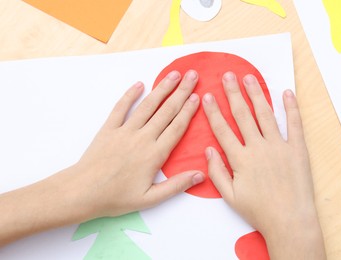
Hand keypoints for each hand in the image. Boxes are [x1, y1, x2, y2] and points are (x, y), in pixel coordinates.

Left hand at [73, 70, 204, 217]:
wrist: (83, 192)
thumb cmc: (116, 197)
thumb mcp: (150, 198)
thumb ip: (176, 185)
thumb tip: (200, 174)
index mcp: (155, 154)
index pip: (177, 127)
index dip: (188, 110)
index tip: (197, 96)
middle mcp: (142, 138)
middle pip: (166, 111)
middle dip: (181, 92)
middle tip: (192, 76)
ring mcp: (125, 131)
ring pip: (148, 106)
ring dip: (162, 88)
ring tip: (173, 74)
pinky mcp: (109, 129)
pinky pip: (121, 107)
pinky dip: (130, 95)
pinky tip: (139, 84)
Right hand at [202, 72, 324, 258]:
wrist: (289, 220)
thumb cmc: (258, 211)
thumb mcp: (230, 196)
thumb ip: (216, 172)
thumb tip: (208, 151)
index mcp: (240, 159)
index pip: (222, 130)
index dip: (213, 112)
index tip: (207, 96)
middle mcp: (258, 148)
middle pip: (242, 115)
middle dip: (233, 94)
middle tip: (227, 76)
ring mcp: (279, 146)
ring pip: (265, 114)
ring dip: (256, 94)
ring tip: (250, 78)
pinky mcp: (297, 149)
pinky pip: (294, 124)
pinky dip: (291, 107)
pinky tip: (286, 93)